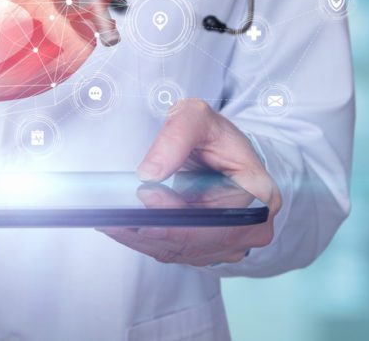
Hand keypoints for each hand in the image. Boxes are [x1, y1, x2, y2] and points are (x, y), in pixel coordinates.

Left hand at [98, 98, 280, 265]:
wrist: (218, 149)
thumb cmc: (212, 134)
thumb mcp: (195, 117)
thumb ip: (175, 138)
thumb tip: (149, 174)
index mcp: (259, 193)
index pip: (220, 217)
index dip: (182, 217)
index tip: (146, 201)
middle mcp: (252, 226)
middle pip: (198, 241)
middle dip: (154, 231)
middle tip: (114, 219)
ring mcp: (233, 243)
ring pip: (182, 251)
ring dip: (143, 239)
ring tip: (109, 222)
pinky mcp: (210, 249)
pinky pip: (175, 251)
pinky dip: (146, 241)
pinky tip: (120, 228)